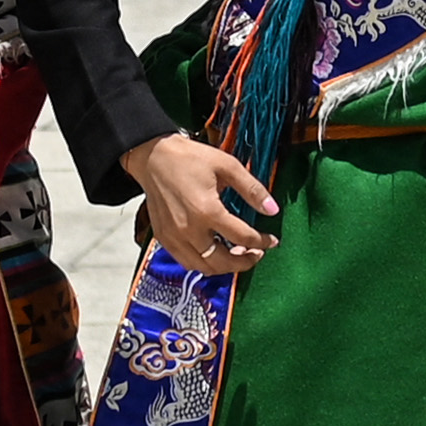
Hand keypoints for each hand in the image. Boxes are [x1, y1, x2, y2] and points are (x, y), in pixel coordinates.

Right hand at [125, 131, 280, 270]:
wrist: (153, 157)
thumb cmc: (190, 158)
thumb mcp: (227, 166)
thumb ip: (252, 189)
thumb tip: (273, 210)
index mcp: (207, 211)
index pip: (242, 237)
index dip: (262, 241)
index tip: (272, 240)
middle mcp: (189, 230)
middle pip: (223, 262)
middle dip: (245, 262)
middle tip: (257, 253)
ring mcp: (174, 237)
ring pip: (204, 267)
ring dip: (224, 267)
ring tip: (237, 254)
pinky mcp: (164, 239)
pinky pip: (187, 262)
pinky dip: (204, 263)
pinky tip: (214, 251)